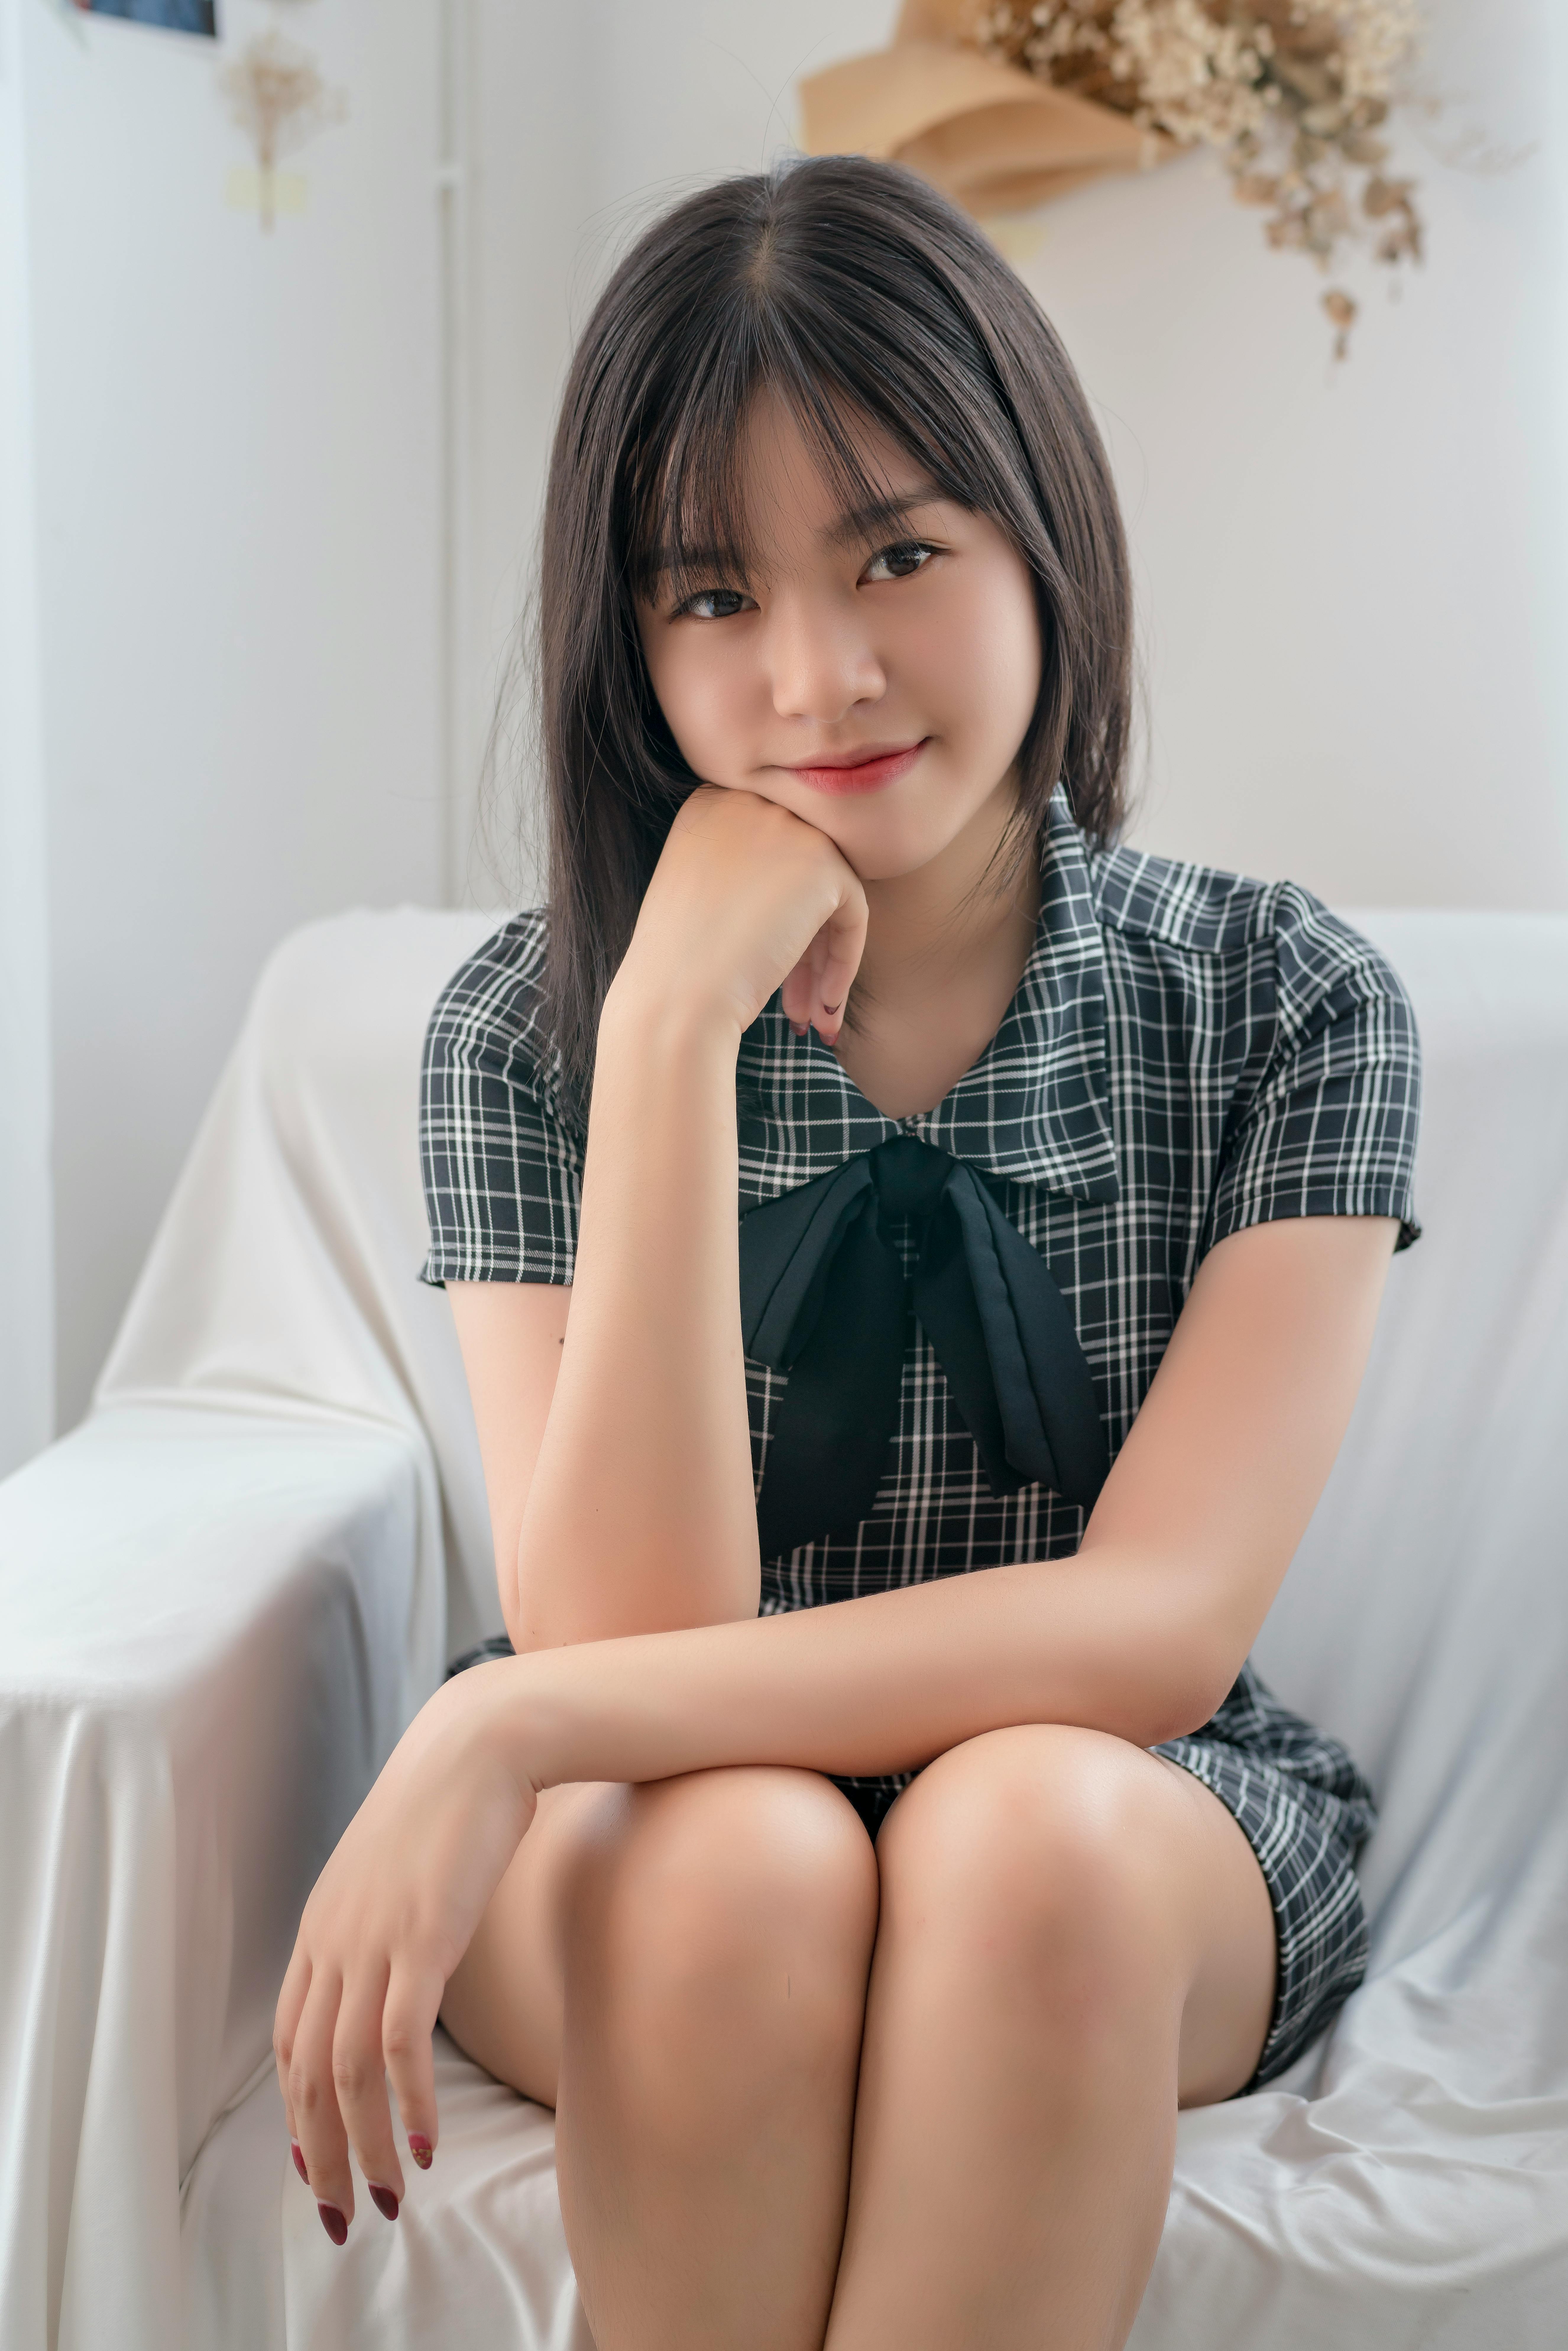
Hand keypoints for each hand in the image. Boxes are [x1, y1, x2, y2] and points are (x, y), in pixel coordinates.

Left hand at [273, 1665, 533, 2238]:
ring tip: (392, 2195)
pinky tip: (425, 2141)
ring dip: (367, 2145)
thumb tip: (394, 1971)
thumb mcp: (396, 1871)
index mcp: (322, 1926)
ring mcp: (376, 1940)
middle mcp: (335, 1940)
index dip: (295, 2112)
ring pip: (350, 2070)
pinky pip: (402, 2041)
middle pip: (309, 2073)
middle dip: (323, 2154)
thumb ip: (380, 1922)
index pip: (289, 2041)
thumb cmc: (449, 1805)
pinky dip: (408, 2099)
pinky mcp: (424, 1939)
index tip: (317, 2165)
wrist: (481, 1743)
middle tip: (346, 2213)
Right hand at [614, 785, 867, 1045]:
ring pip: (828, 896)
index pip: (769, 853)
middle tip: (798, 1001)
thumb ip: (743, 872)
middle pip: (801, 873)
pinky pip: (852, 914)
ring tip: (812, 1016)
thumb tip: (795, 891)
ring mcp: (790, 828)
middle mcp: (751, 802)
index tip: (774, 965)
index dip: (776, 913)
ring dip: (822, 962)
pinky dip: (843, 962)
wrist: (675, 997)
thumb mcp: (698, 892)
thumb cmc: (674, 963)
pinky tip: (823, 1008)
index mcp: (712, 805)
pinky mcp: (825, 865)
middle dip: (804, 944)